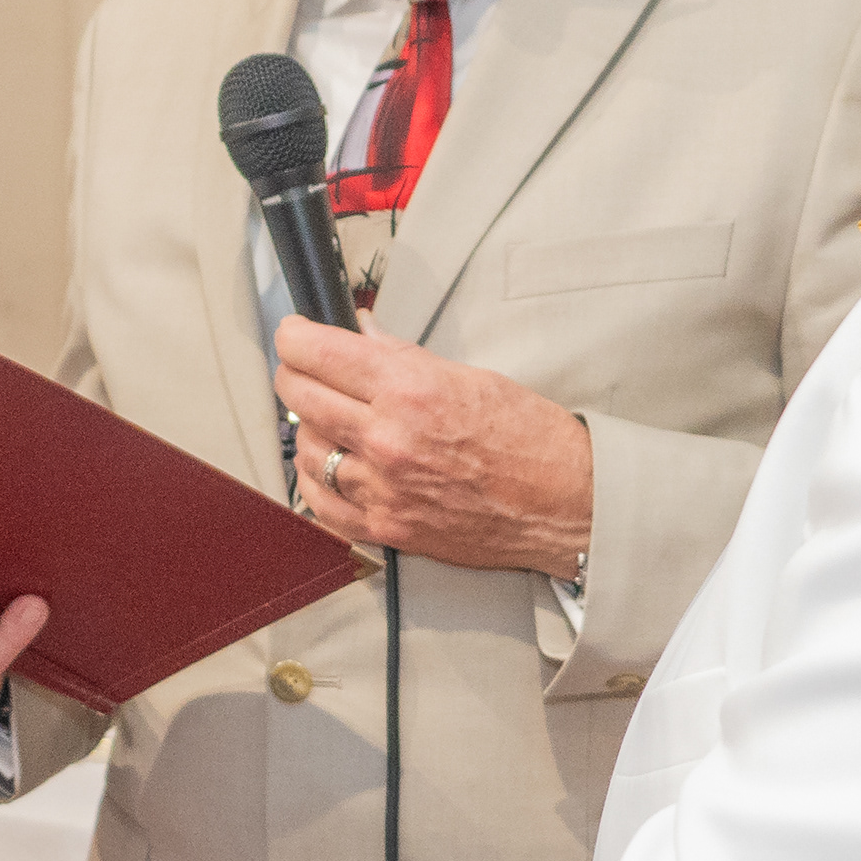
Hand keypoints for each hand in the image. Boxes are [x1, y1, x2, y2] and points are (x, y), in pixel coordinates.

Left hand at [272, 318, 590, 576]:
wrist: (567, 504)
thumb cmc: (533, 442)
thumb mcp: (470, 377)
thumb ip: (403, 356)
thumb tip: (363, 334)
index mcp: (410, 390)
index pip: (316, 351)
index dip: (295, 336)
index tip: (295, 334)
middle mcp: (388, 438)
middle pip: (297, 396)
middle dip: (293, 374)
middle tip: (303, 369)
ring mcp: (383, 487)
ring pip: (305, 450)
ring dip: (308, 430)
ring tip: (329, 420)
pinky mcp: (387, 527)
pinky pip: (321, 504)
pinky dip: (317, 482)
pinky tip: (332, 467)